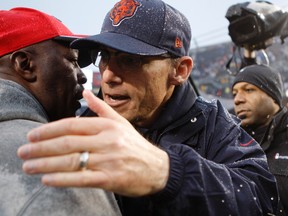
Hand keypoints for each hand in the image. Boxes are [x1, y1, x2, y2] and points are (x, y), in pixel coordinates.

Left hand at [17, 90, 168, 196]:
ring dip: (46, 164)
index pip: (72, 125)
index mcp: (107, 126)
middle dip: (41, 148)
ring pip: (72, 161)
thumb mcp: (121, 122)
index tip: (32, 136)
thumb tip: (85, 91)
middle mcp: (107, 141)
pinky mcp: (110, 179)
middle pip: (67, 143)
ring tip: (28, 167)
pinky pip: (82, 179)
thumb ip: (101, 108)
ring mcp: (109, 160)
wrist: (157, 168)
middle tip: (22, 152)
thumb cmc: (135, 145)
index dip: (49, 130)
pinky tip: (47, 180)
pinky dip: (62, 179)